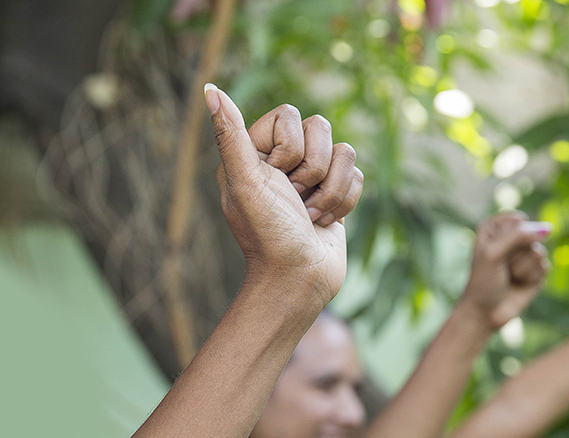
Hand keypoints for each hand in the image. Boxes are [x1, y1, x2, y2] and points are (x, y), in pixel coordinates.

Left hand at [204, 85, 362, 308]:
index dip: (289, 150)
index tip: (275, 182)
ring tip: (308, 216)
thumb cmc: (268, 234)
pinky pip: (358, 174)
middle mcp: (282, 159)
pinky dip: (344, 202)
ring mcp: (311, 175)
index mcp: (253, 151)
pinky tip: (323, 222)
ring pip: (344, 151)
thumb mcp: (245, 182)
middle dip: (311, 173)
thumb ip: (230, 135)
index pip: (289, 115)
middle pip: (320, 128)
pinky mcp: (335, 191)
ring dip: (329, 192)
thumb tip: (211, 90)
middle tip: (293, 201)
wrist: (299, 280)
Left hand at [461, 212, 550, 329]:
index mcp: (494, 228)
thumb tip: (549, 228)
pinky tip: (519, 284)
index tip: (494, 251)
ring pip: (539, 251)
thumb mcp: (493, 252)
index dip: (508, 239)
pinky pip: (545, 266)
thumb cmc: (483, 280)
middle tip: (502, 267)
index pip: (517, 221)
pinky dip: (531, 277)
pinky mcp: (536, 270)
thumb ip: (519, 235)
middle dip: (516, 255)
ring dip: (523, 268)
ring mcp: (524, 254)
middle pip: (530, 235)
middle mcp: (510, 238)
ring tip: (509, 276)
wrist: (485, 312)